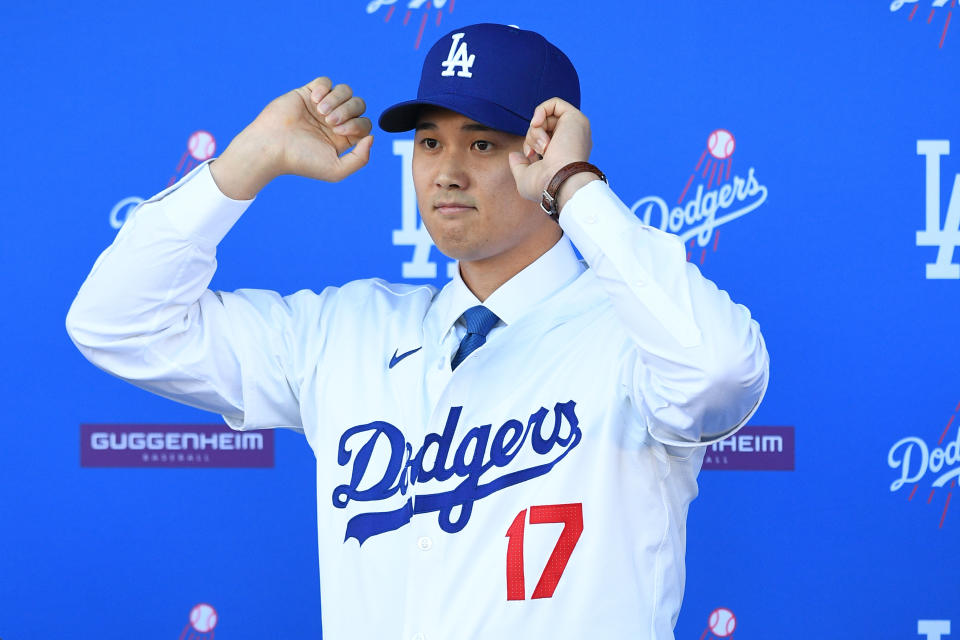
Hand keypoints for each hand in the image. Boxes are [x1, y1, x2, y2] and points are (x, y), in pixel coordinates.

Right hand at [211, 77, 373, 198]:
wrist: (272, 147)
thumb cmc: (302, 161)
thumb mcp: (336, 170)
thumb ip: (360, 159)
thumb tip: (371, 137)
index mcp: (343, 138)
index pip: (365, 124)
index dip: (357, 124)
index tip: (339, 132)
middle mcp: (335, 121)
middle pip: (359, 104)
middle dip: (348, 111)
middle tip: (330, 122)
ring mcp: (322, 106)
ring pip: (345, 91)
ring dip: (337, 99)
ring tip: (320, 111)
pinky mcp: (307, 93)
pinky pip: (325, 82)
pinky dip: (324, 88)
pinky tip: (314, 100)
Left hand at [507, 98, 593, 209]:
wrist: (560, 182)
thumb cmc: (545, 186)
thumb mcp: (525, 178)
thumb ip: (519, 165)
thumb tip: (514, 154)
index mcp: (565, 155)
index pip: (544, 140)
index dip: (531, 144)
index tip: (530, 156)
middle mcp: (572, 142)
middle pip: (544, 127)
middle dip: (531, 137)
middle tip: (534, 152)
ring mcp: (576, 130)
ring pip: (547, 118)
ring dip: (535, 130)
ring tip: (543, 146)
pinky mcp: (576, 119)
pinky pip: (555, 103)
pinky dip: (541, 110)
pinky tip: (537, 124)